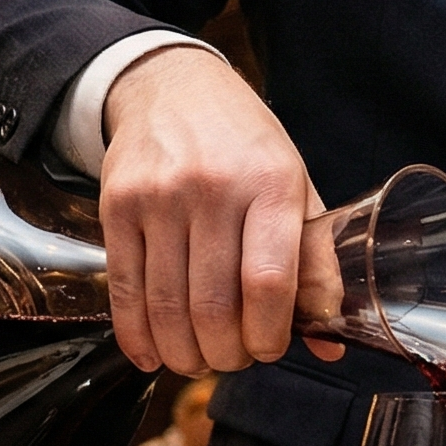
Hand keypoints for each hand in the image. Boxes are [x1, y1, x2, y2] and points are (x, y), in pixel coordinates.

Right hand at [98, 46, 335, 375]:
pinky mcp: (117, 207)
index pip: (267, 282)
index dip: (268, 335)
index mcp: (270, 183)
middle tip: (232, 358)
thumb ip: (314, 265)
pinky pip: (126, 290)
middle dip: (226, 354)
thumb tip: (329, 342)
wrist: (172, 87)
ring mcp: (159, 197)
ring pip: (167, 308)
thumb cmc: (243, 146)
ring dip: (184, 353)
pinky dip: (138, 337)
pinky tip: (153, 354)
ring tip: (198, 358)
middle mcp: (212, 188)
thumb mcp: (294, 188)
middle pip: (214, 306)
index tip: (269, 349)